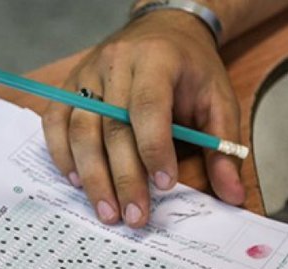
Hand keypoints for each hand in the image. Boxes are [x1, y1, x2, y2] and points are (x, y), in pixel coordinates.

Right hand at [42, 11, 244, 227]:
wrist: (162, 32)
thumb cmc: (190, 70)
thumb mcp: (219, 100)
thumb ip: (223, 147)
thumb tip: (232, 195)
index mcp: (157, 61)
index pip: (149, 107)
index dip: (154, 149)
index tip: (164, 185)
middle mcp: (116, 64)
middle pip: (112, 127)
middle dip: (123, 178)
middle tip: (134, 216)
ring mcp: (87, 75)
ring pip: (80, 130)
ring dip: (92, 176)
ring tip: (107, 211)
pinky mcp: (69, 87)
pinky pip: (55, 123)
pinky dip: (62, 155)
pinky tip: (77, 181)